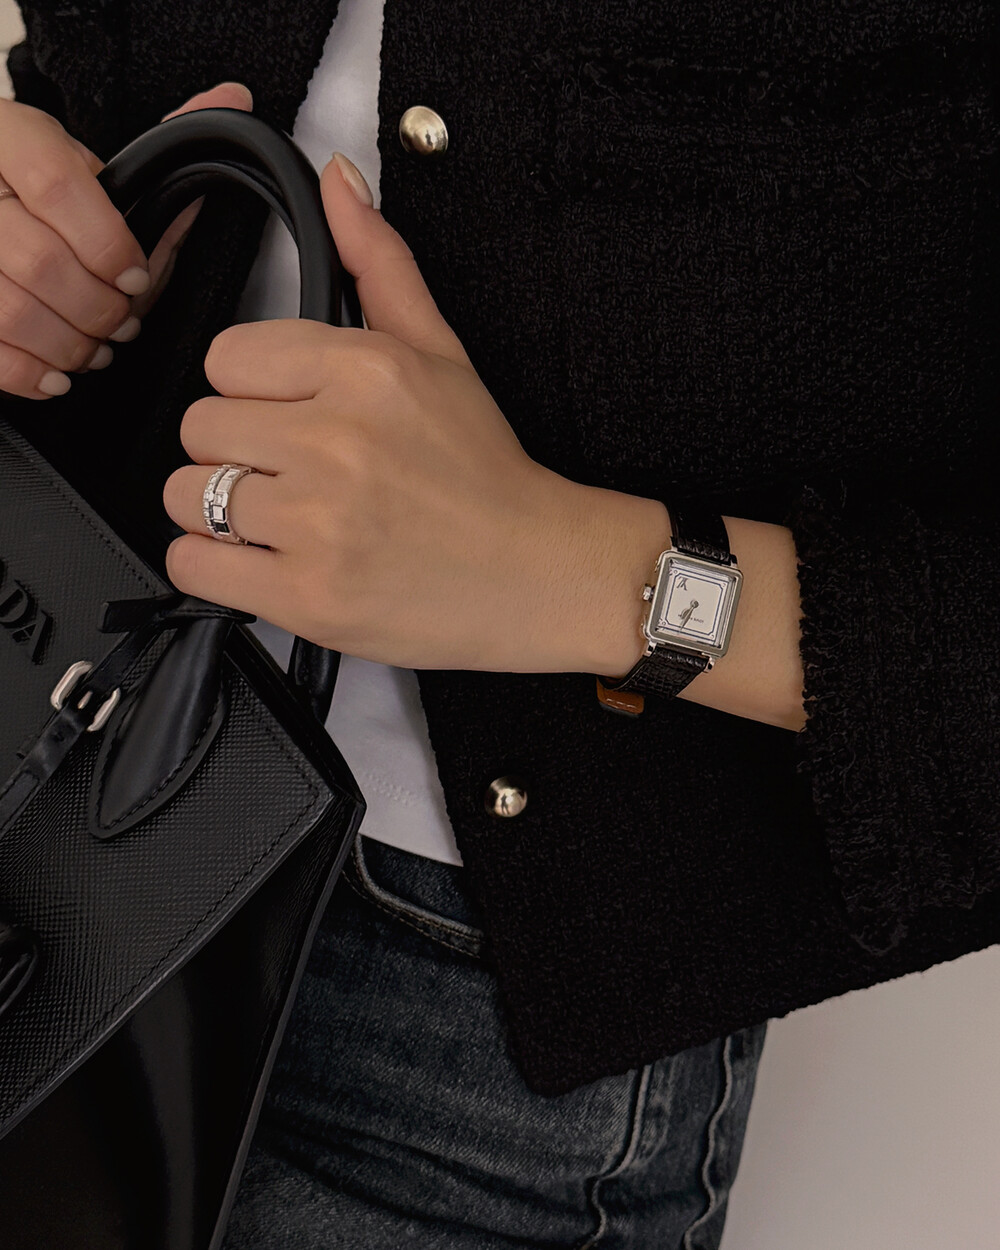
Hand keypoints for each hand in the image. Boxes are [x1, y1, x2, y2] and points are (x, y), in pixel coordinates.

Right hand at [0, 81, 251, 399]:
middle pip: (39, 263)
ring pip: (12, 311)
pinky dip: (31, 372)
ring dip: (69, 345)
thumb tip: (233, 100)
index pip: (57, 187)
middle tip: (121, 319)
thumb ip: (163, 144)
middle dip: (97, 308)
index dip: (108, 245)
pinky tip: (58, 371)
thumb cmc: (48, 194)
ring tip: (94, 346)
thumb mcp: (96, 163)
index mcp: (9, 137)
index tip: (135, 276)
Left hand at [163, 154, 670, 673]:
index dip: (250, 392)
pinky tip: (264, 561)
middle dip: (236, 451)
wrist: (536, 572)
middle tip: (291, 475)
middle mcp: (337, 442)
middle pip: (199, 426)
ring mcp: (319, 524)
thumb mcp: (441, 353)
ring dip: (218, 512)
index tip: (286, 417)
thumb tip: (338, 182)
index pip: (224, 358)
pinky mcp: (306, 597)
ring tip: (279, 522)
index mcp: (365, 371)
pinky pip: (192, 566)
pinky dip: (214, 567)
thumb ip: (380, 264)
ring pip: (185, 496)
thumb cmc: (486, 472)